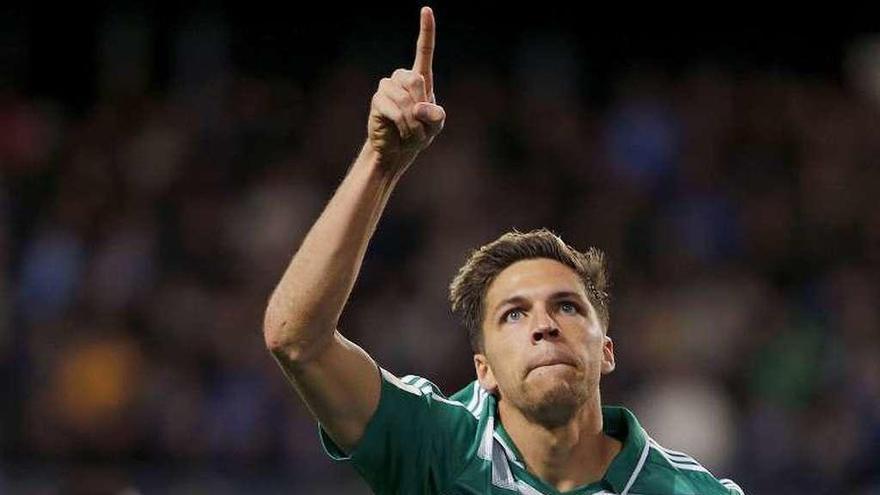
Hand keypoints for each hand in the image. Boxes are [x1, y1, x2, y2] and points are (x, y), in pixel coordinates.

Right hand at [367, 6, 445, 174]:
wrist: (397, 150)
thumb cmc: (419, 133)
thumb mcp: (436, 125)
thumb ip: (435, 115)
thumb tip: (417, 107)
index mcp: (420, 79)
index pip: (423, 51)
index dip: (426, 31)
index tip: (426, 10)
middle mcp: (402, 78)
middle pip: (416, 80)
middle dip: (421, 106)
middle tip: (421, 126)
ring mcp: (387, 88)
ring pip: (405, 99)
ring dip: (413, 121)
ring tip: (412, 132)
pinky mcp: (378, 100)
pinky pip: (394, 109)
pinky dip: (403, 124)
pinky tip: (401, 131)